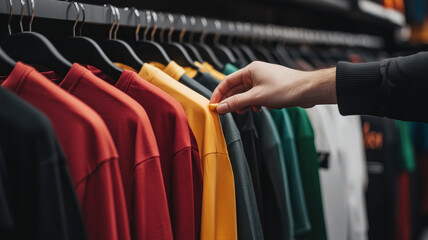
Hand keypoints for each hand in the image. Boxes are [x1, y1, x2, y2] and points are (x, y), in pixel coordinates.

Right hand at [210, 61, 336, 113]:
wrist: (307, 90)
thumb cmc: (285, 89)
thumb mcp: (257, 97)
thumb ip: (237, 102)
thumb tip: (221, 107)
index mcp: (250, 70)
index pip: (227, 81)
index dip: (219, 93)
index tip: (213, 105)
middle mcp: (255, 73)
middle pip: (236, 88)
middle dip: (231, 100)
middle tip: (225, 112)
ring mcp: (263, 80)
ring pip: (246, 93)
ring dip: (243, 103)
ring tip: (243, 112)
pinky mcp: (270, 88)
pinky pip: (256, 96)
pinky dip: (254, 103)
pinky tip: (258, 109)